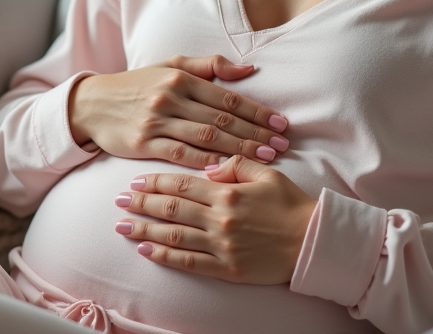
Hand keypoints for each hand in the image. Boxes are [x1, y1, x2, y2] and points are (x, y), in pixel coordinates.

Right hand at [68, 55, 289, 169]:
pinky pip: (181, 155)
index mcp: (181, 77)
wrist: (92, 104)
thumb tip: (248, 70)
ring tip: (266, 158)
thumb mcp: (169, 65)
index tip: (281, 124)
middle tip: (282, 144)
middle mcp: (171, 97)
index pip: (228, 97)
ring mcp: (157, 122)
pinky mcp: (144, 144)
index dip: (257, 112)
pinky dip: (206, 163)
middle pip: (223, 119)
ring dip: (240, 149)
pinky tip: (227, 170)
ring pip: (207, 138)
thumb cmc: (136, 85)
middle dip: (256, 133)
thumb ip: (209, 66)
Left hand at [113, 156, 315, 283]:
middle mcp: (219, 219)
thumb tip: (206, 166)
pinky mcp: (226, 268)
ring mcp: (221, 245)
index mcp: (227, 192)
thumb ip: (234, 164)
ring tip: (122, 225)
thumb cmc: (291, 204)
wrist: (313, 241)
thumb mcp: (265, 173)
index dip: (155, 182)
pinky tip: (146, 250)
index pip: (181, 184)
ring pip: (173, 235)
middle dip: (141, 203)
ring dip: (144, 228)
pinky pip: (188, 262)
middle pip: (170, 208)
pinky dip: (164, 255)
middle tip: (118, 200)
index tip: (135, 180)